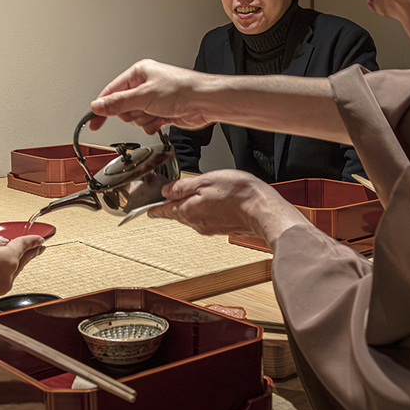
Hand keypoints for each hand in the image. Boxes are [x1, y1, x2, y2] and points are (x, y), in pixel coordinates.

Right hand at [0, 226, 43, 305]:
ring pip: (8, 273)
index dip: (33, 239)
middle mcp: (5, 278)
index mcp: (7, 260)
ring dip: (8, 263)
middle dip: (29, 253)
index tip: (40, 238)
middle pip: (20, 262)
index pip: (25, 246)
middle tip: (37, 247)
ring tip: (8, 254)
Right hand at [90, 59, 214, 134]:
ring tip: (157, 112)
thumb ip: (118, 103)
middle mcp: (145, 85)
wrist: (205, 102)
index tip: (93, 120)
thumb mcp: (144, 96)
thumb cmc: (182, 89)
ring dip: (144, 119)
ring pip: (135, 118)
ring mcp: (154, 100)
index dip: (102, 106)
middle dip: (132, 113)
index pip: (112, 91)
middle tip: (143, 109)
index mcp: (139, 73)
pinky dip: (152, 124)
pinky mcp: (162, 112)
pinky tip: (162, 119)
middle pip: (123, 107)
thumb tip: (98, 106)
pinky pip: (146, 124)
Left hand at [149, 170, 307, 239]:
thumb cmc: (237, 193)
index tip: (147, 209)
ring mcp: (209, 228)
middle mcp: (196, 223)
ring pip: (192, 215)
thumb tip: (167, 191)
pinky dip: (205, 209)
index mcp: (187, 211)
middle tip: (171, 194)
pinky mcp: (222, 228)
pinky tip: (213, 201)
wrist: (262, 209)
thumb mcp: (204, 181)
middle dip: (173, 203)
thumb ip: (182, 187)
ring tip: (196, 193)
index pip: (163, 211)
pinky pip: (206, 218)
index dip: (153, 208)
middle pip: (177, 213)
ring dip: (191, 205)